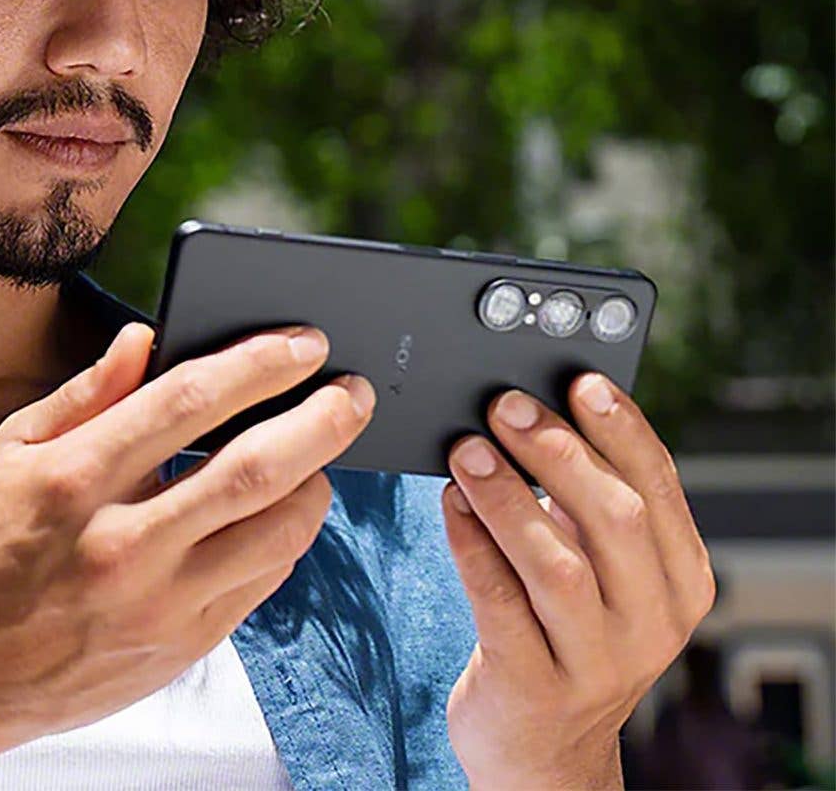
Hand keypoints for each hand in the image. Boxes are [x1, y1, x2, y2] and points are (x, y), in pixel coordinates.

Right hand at [0, 320, 374, 751]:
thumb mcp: (14, 452)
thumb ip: (85, 394)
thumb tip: (144, 339)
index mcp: (75, 478)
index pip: (188, 401)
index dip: (257, 364)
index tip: (303, 344)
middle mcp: (122, 541)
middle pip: (255, 468)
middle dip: (321, 419)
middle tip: (353, 392)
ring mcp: (159, 600)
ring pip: (277, 532)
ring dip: (316, 481)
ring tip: (322, 451)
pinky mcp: (182, 645)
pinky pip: (263, 581)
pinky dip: (287, 537)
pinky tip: (285, 509)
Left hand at [442, 373, 715, 788]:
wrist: (542, 749)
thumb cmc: (563, 635)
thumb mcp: (602, 575)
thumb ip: (586, 507)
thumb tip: (539, 412)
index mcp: (679, 581)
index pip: (659, 488)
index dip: (620, 429)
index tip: (580, 381)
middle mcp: (649, 623)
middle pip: (613, 519)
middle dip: (556, 452)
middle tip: (503, 406)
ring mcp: (595, 661)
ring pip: (556, 563)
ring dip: (507, 497)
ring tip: (465, 450)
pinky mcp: (533, 686)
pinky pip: (500, 603)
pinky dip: (472, 547)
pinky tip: (450, 506)